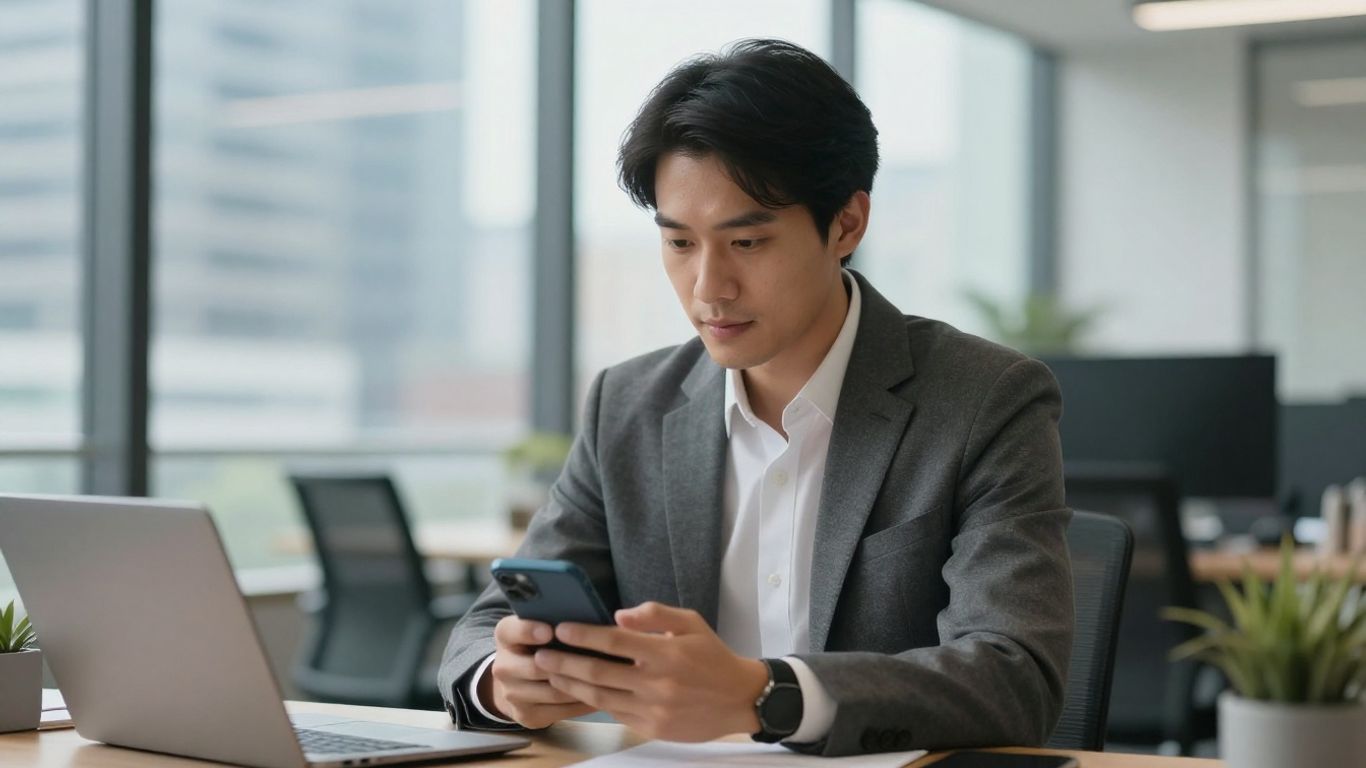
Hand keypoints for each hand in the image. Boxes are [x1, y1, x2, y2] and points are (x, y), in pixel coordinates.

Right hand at [481, 614, 595, 728]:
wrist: (514, 682)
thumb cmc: (537, 645)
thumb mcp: (535, 625)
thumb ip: (552, 618)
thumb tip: (590, 617)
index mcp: (505, 635)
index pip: (512, 631)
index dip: (529, 631)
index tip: (549, 631)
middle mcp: (502, 666)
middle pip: (537, 667)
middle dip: (568, 664)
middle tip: (600, 659)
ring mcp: (512, 695)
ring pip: (554, 692)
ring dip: (581, 686)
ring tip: (608, 678)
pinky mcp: (526, 716)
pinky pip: (560, 711)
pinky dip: (582, 704)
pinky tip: (601, 695)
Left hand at [533, 601, 769, 741]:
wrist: (739, 699)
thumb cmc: (713, 656)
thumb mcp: (691, 623)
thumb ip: (655, 614)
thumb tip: (618, 616)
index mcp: (665, 653)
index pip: (614, 642)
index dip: (583, 635)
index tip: (561, 628)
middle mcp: (657, 683)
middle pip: (598, 672)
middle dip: (564, 662)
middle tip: (540, 654)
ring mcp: (654, 708)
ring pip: (600, 697)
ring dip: (571, 684)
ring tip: (551, 673)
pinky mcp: (653, 727)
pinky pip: (615, 712)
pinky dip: (594, 701)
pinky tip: (578, 690)